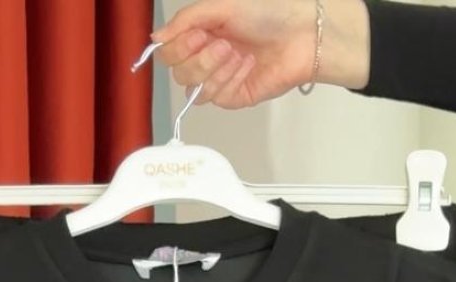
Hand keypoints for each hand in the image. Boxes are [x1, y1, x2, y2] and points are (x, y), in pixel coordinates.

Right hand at [150, 0, 371, 106]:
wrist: (300, 36)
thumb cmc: (268, 15)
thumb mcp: (221, 6)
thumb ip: (186, 20)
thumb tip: (156, 37)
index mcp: (199, 34)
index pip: (167, 53)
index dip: (178, 48)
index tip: (197, 35)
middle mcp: (205, 58)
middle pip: (179, 74)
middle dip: (200, 59)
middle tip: (223, 43)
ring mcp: (219, 80)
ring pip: (195, 90)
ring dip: (216, 69)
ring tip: (238, 52)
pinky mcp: (234, 97)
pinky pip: (217, 98)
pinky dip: (231, 79)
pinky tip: (247, 65)